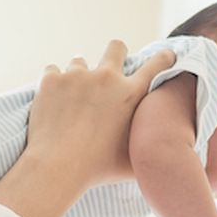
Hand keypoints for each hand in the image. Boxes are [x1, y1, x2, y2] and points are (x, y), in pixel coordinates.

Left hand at [24, 40, 176, 186]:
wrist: (57, 166)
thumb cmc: (98, 169)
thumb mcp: (133, 160)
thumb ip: (147, 147)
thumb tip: (160, 148)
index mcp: (130, 94)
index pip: (156, 65)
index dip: (163, 57)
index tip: (165, 55)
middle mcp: (106, 78)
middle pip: (116, 47)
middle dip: (116, 54)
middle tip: (108, 71)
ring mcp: (77, 76)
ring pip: (80, 61)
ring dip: (78, 76)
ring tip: (72, 98)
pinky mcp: (51, 80)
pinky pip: (53, 71)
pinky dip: (54, 84)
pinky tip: (52, 101)